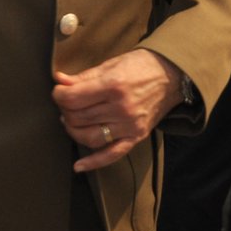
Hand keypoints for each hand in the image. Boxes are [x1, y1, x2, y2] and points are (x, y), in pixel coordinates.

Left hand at [52, 48, 176, 172]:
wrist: (171, 75)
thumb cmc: (141, 66)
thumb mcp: (111, 64)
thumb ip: (84, 76)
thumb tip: (59, 81)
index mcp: (113, 85)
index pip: (73, 98)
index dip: (59, 95)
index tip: (59, 91)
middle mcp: (121, 108)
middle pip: (78, 118)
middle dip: (65, 110)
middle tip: (67, 103)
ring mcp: (129, 125)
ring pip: (89, 137)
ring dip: (73, 131)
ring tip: (72, 121)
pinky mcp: (136, 136)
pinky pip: (112, 154)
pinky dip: (94, 162)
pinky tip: (79, 165)